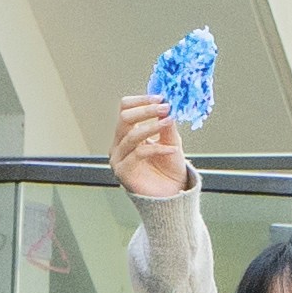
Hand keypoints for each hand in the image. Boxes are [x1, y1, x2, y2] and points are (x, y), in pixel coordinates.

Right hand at [112, 93, 198, 208]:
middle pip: (124, 118)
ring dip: (152, 126)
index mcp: (128, 133)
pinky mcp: (123, 172)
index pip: (126, 109)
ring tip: (168, 121)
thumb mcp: (171, 141)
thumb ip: (166, 124)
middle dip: (146, 110)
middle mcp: (120, 144)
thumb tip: (165, 105)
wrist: (172, 194)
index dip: (141, 101)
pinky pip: (138, 154)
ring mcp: (119, 158)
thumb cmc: (169, 169)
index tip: (161, 98)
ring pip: (131, 135)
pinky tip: (171, 149)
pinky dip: (157, 149)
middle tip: (165, 107)